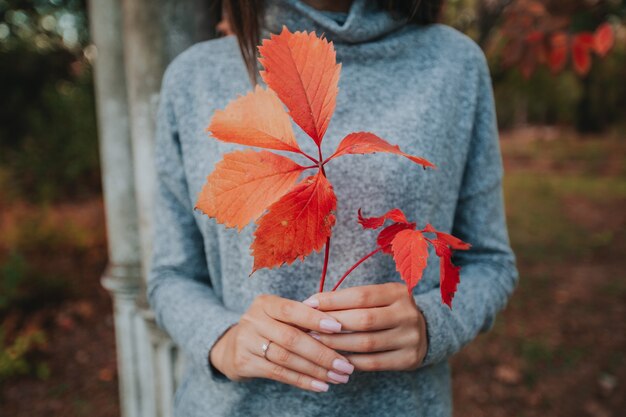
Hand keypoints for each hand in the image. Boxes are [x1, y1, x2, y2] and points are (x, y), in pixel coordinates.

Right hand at [209, 294, 354, 391]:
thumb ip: (303, 317)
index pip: (292, 309)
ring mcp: (246, 341)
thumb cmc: (268, 327)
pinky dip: (303, 381)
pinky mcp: (244, 363)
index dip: (315, 319)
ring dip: (316, 370)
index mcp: (265, 303)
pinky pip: (278, 373)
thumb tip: (340, 324)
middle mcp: (253, 320)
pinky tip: (321, 385)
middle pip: (291, 338)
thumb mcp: (280, 315)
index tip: (339, 327)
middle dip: (322, 353)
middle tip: (346, 365)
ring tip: (338, 377)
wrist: (232, 346)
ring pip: (287, 358)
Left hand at [304, 282, 427, 371]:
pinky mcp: (409, 359)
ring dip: (337, 344)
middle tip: (309, 327)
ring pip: (367, 343)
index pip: (360, 295)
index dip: (332, 300)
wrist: (423, 331)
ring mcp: (411, 337)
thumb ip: (349, 300)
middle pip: (363, 320)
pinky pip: (373, 363)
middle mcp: (408, 313)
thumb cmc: (386, 310)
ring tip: (316, 343)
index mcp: (398, 292)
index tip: (309, 304)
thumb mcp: (376, 297)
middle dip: (332, 324)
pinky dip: (351, 361)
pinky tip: (335, 358)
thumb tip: (311, 304)